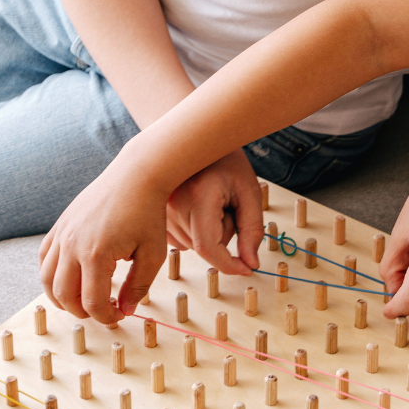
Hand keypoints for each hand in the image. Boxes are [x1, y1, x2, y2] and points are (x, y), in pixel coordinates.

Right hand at [38, 158, 169, 324]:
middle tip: (102, 311)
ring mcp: (62, 235)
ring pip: (47, 280)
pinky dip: (51, 275)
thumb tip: (126, 310)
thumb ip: (138, 286)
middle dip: (83, 312)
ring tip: (82, 301)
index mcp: (96, 255)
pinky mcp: (59, 226)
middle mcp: (72, 246)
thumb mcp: (152, 255)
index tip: (120, 314)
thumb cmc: (148, 213)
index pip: (93, 303)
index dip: (107, 317)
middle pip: (65, 296)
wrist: (136, 176)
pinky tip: (69, 279)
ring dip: (62, 298)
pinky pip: (43, 258)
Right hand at [163, 149, 264, 276]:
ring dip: (208, 232)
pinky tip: (197, 206)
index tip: (246, 269)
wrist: (199, 139)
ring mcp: (160, 209)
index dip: (229, 264)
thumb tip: (250, 264)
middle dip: (223, 234)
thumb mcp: (249, 192)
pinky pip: (181, 239)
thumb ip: (252, 230)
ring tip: (211, 202)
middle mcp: (173, 204)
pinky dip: (195, 230)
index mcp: (197, 196)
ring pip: (192, 245)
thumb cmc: (226, 161)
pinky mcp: (155, 214)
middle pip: (203, 247)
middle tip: (228, 205)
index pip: (208, 247)